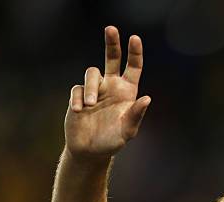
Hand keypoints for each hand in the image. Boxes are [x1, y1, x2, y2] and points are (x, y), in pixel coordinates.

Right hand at [64, 26, 150, 160]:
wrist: (89, 150)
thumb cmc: (112, 141)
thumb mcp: (128, 130)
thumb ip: (136, 115)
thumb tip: (147, 98)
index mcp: (127, 92)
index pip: (133, 68)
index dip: (135, 53)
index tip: (135, 38)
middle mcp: (111, 87)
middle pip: (112, 58)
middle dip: (112, 43)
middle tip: (111, 28)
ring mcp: (95, 90)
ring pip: (92, 73)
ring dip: (91, 88)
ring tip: (89, 105)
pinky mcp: (78, 96)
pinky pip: (77, 89)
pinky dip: (77, 98)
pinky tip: (79, 111)